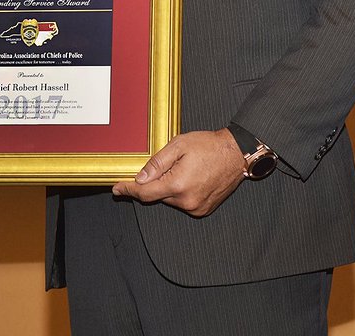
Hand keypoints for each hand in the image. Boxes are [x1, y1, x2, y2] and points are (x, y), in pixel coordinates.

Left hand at [111, 129, 245, 216]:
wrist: (237, 153)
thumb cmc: (209, 146)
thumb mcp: (178, 146)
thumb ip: (157, 163)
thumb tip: (140, 178)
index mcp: (178, 185)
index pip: (145, 193)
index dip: (128, 191)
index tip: (117, 189)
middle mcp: (186, 201)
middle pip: (158, 195)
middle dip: (155, 182)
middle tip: (167, 165)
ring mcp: (196, 207)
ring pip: (170, 199)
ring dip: (169, 187)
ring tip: (184, 168)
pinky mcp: (203, 209)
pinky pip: (183, 202)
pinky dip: (181, 192)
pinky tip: (191, 177)